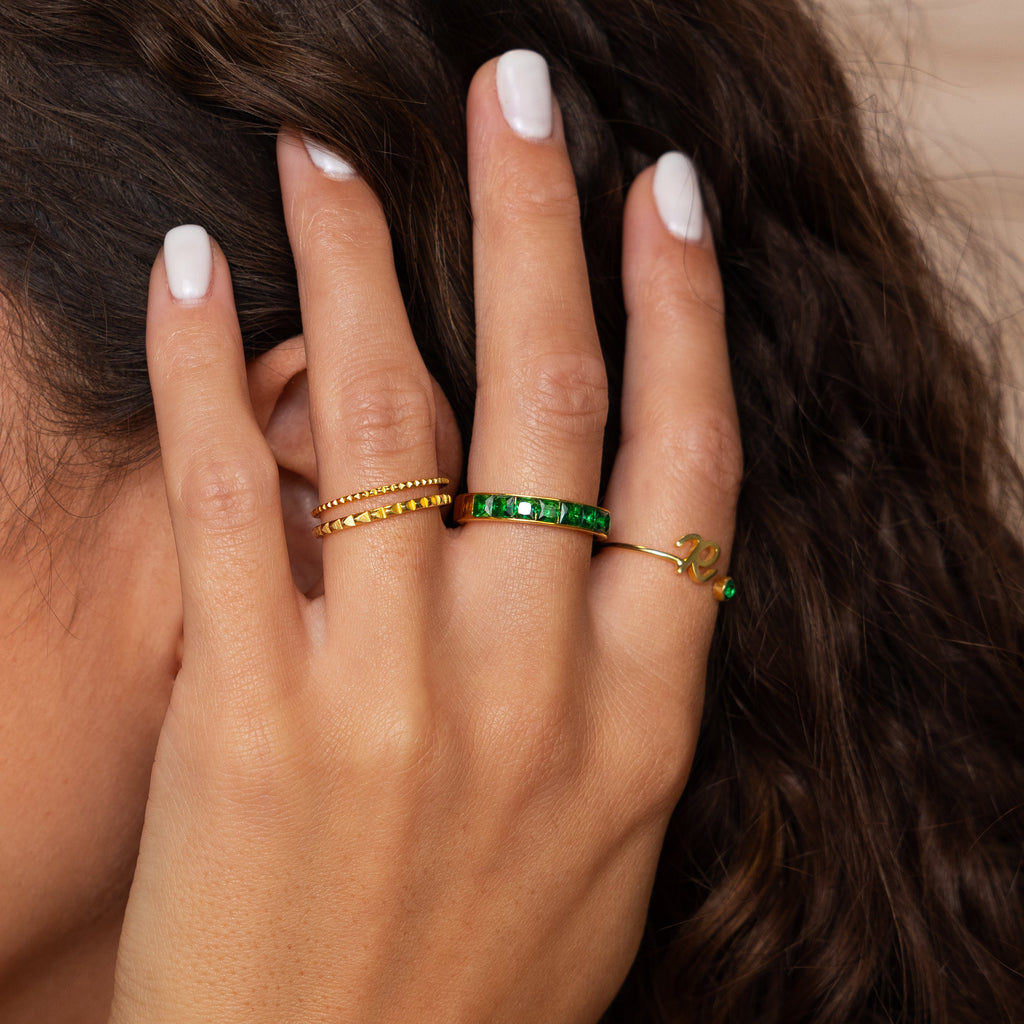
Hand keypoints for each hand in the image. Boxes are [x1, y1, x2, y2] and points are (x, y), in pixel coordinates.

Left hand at [109, 51, 739, 1023]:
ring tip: (332, 148)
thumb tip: (618, 545)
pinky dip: (208, 369)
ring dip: (363, 257)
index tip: (661, 198)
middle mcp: (533, 677)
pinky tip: (203, 265)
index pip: (689, 459)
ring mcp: (391, 690)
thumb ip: (616, 682)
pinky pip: (227, 499)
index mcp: (642, 709)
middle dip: (540, 222)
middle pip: (550, 398)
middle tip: (519, 95)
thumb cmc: (484, 975)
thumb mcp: (604, 832)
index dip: (682, 310)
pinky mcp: (252, 713)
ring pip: (386, 416)